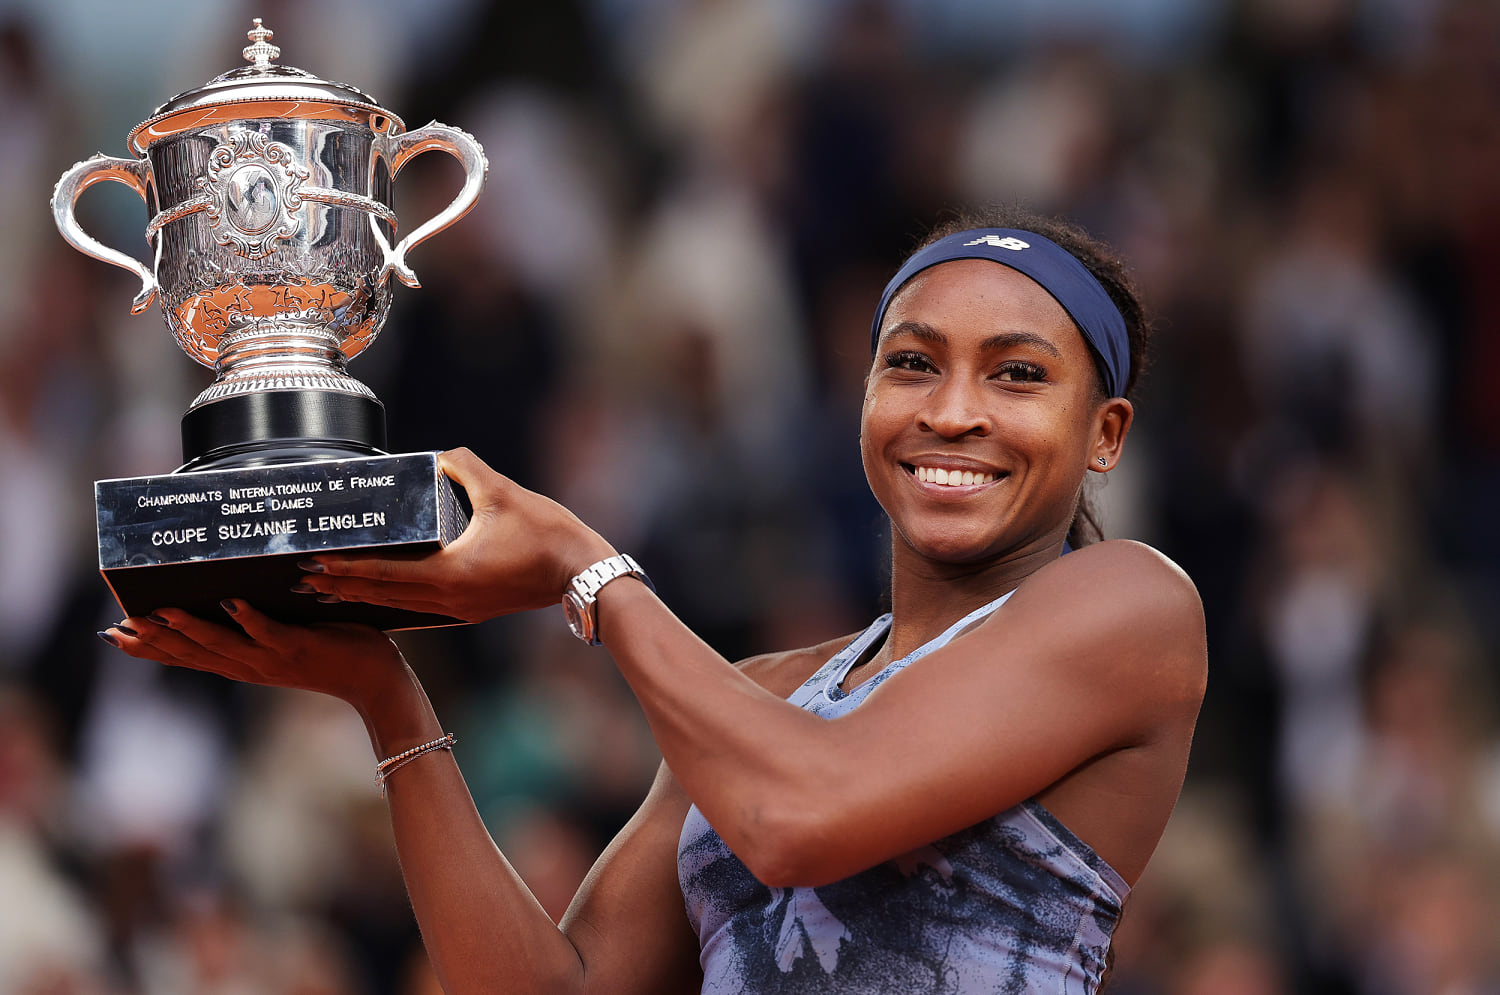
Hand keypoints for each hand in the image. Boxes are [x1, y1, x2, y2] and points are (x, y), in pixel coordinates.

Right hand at [101, 602, 409, 712]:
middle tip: (120, 626)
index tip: (117, 636)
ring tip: (161, 612)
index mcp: (247, 665)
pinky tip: (232, 604)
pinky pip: (271, 633)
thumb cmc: (336, 652)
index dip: (153, 648)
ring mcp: (276, 659)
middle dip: (157, 640)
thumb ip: (260, 624)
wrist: (377, 682)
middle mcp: (254, 667)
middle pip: (196, 655)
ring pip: (225, 646)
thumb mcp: (288, 640)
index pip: (191, 658)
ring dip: (192, 629)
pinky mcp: (302, 648)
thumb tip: (231, 592)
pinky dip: (251, 620)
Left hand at [292, 448, 616, 622]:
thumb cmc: (549, 536)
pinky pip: (421, 609)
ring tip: (332, 591)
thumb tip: (443, 454)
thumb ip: (468, 468)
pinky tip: (385, 599)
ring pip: (400, 607)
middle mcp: (449, 599)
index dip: (345, 569)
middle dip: (342, 588)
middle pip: (383, 597)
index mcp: (450, 574)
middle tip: (304, 579)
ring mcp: (461, 609)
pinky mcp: (473, 608)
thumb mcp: (506, 493)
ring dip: (365, 598)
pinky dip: (395, 602)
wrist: (585, 573)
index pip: (383, 574)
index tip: (313, 563)